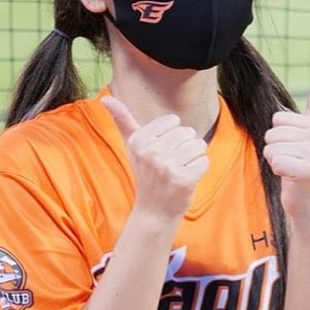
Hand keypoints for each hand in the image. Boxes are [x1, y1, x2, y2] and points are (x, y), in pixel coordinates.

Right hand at [101, 95, 209, 221]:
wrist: (154, 211)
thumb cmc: (146, 174)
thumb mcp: (132, 146)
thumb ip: (122, 120)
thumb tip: (105, 98)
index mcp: (139, 140)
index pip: (174, 121)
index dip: (173, 136)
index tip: (162, 152)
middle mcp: (150, 152)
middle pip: (188, 132)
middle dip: (184, 147)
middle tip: (171, 166)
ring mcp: (166, 167)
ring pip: (198, 145)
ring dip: (193, 158)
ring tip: (179, 171)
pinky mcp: (183, 180)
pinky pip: (204, 161)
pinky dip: (200, 170)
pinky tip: (186, 180)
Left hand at [262, 85, 309, 219]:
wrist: (307, 202)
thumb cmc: (301, 168)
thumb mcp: (308, 137)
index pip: (277, 119)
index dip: (278, 137)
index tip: (292, 150)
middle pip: (272, 133)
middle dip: (275, 150)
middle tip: (290, 162)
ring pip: (271, 148)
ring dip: (276, 162)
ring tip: (290, 169)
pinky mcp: (307, 169)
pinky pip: (275, 162)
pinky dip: (278, 172)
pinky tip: (290, 178)